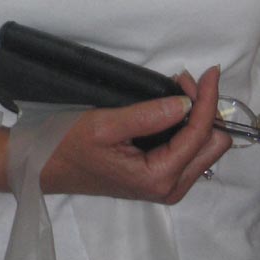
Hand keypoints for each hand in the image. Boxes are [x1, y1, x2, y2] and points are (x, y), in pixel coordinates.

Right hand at [40, 65, 230, 204]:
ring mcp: (167, 186)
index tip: (210, 72)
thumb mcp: (105, 125)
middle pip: (213, 145)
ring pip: (206, 148)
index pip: (199, 134)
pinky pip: (191, 151)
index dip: (208, 100)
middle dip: (205, 109)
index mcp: (158, 177)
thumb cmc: (69, 146)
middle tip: (183, 82)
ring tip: (177, 89)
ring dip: (198, 117)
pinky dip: (189, 127)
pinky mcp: (161, 179)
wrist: (46, 167)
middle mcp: (170, 188)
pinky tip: (173, 106)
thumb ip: (148, 115)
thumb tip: (186, 103)